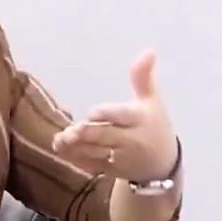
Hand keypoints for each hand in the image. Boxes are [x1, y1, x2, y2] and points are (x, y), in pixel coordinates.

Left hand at [52, 49, 178, 180]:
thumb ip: (143, 77)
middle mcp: (130, 140)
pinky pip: (90, 165)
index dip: (107, 115)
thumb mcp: (152, 100)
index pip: (123, 116)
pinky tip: (60, 149)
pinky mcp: (110, 170)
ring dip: (76, 147)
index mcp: (140, 120)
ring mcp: (119, 158)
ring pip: (95, 152)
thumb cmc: (153, 125)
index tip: (92, 112)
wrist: (161, 164)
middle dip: (87, 133)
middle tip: (71, 130)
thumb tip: (148, 50)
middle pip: (106, 136)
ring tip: (59, 140)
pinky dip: (75, 158)